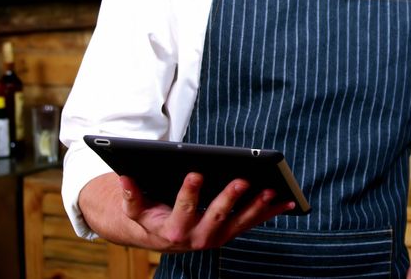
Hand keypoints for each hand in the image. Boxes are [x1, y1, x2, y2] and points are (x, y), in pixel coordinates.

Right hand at [80, 172, 294, 251]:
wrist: (160, 236)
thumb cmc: (148, 215)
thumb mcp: (135, 208)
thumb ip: (130, 195)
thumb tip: (124, 176)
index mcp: (173, 231)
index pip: (182, 210)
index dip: (189, 192)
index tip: (195, 172)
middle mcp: (197, 238)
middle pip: (217, 216)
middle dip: (230, 197)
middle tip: (243, 178)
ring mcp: (217, 237)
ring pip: (240, 222)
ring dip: (257, 206)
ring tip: (272, 189)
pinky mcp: (230, 233)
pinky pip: (252, 222)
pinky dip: (270, 212)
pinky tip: (287, 200)